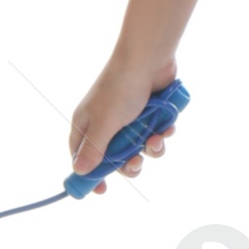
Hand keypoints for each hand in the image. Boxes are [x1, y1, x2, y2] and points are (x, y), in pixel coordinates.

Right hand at [68, 54, 177, 194]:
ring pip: (140, 147)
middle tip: (135, 162)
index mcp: (87, 123)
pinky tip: (168, 127)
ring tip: (156, 140)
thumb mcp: (105, 123)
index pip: (82, 156)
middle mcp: (107, 122)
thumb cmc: (121, 88)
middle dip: (128, 163)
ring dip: (150, 148)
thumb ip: (95, 150)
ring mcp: (130, 117)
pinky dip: (163, 132)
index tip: (101, 190)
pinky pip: (156, 133)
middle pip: (115, 157)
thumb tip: (80, 172)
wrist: (149, 58)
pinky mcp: (150, 112)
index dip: (90, 174)